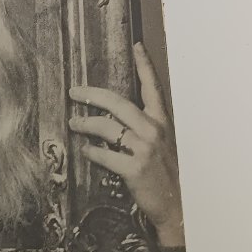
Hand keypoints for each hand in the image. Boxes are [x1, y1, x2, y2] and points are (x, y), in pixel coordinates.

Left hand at [68, 42, 183, 247]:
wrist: (178, 205)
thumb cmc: (167, 174)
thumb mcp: (162, 145)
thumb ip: (145, 129)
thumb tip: (116, 118)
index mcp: (163, 121)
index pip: (153, 87)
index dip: (144, 65)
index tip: (136, 46)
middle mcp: (154, 130)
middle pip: (118, 103)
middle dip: (92, 95)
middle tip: (74, 92)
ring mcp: (144, 148)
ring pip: (106, 127)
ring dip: (85, 123)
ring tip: (73, 123)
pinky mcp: (134, 168)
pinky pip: (104, 154)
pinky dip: (91, 152)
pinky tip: (85, 151)